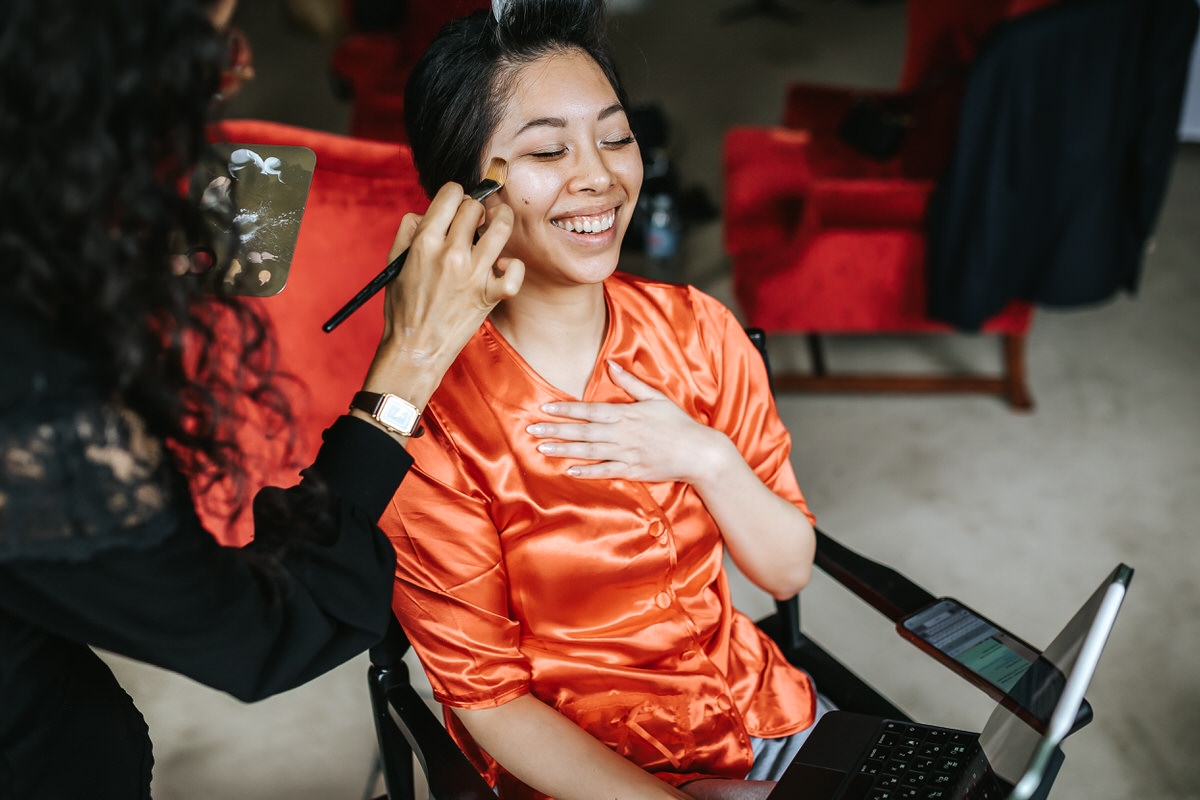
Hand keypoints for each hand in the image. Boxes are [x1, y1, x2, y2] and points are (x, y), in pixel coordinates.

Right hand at [381, 182, 523, 365]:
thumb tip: (429, 212)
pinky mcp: (490, 295)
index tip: (455, 205)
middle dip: (474, 208)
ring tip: (497, 224)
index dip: (454, 195)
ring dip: (501, 219)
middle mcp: (452, 254)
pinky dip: (513, 266)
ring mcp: (474, 274)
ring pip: (502, 226)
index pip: (451, 193)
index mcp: (425, 242)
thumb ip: (409, 230)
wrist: (415, 349)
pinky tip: (502, 266)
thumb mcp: (395, 262)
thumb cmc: (403, 306)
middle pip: (475, 206)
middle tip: (472, 221)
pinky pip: (515, 272)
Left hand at [527, 361, 730, 483]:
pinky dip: (588, 471)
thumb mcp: (656, 397)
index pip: (590, 410)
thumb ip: (630, 383)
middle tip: (532, 428)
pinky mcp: (632, 470)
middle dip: (556, 429)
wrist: (699, 453)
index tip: (545, 407)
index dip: (566, 409)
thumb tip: (610, 364)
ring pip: (589, 451)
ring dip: (564, 449)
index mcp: (627, 414)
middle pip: (583, 431)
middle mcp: (623, 434)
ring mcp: (627, 453)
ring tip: (542, 447)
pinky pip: (606, 471)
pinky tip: (569, 470)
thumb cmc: (678, 423)